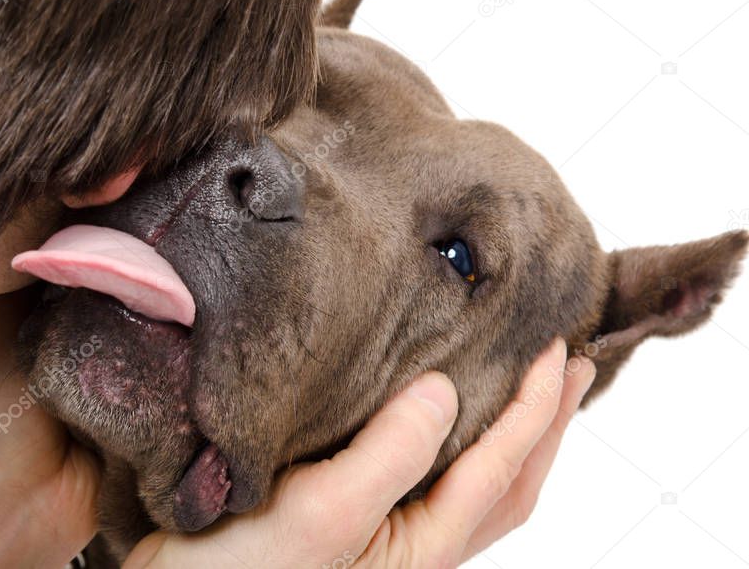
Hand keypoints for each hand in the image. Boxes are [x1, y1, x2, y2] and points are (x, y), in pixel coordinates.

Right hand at [125, 338, 594, 567]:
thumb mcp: (321, 515)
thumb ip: (389, 454)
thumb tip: (445, 390)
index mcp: (423, 546)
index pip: (501, 466)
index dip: (537, 406)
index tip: (557, 347)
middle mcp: (416, 545)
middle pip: (507, 482)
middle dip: (546, 425)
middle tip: (572, 366)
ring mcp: (386, 537)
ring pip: (473, 483)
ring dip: (509, 433)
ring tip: (522, 387)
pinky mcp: (350, 520)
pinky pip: (429, 476)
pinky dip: (454, 440)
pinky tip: (437, 415)